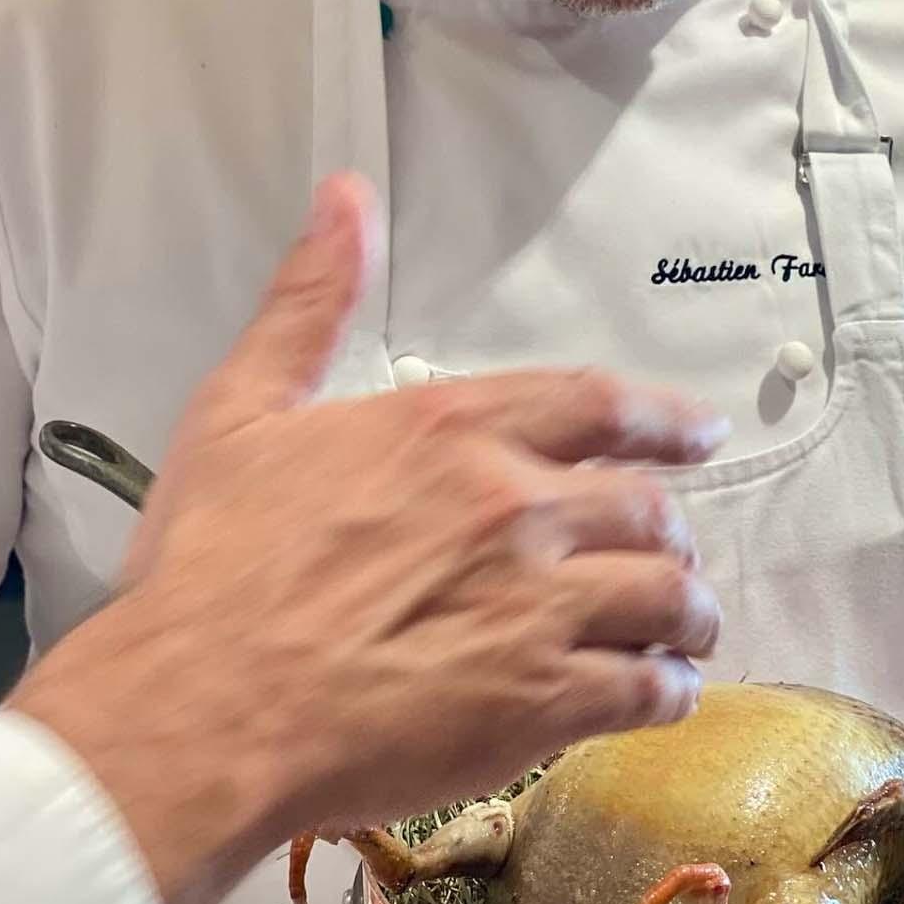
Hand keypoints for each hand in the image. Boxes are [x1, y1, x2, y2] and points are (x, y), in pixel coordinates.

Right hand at [11, 173, 726, 903]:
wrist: (200, 710)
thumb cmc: (212, 562)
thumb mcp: (242, 406)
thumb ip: (310, 301)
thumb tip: (346, 193)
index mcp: (453, 428)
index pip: (596, 405)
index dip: (664, 419)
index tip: (703, 433)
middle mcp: (518, 506)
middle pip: (646, 508)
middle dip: (670, 532)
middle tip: (670, 557)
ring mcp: (540, 608)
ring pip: (666, 598)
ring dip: (686, 613)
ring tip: (682, 632)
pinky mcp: (544, 705)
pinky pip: (647, 689)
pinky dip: (667, 689)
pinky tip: (660, 693)